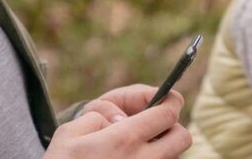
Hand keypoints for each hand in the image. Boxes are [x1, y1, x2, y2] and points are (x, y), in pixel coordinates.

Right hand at [44, 87, 190, 158]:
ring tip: (136, 147)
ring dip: (162, 148)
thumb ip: (98, 115)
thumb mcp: (69, 133)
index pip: (168, 113)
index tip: (166, 98)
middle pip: (182, 137)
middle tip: (152, 125)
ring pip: (173, 157)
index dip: (170, 100)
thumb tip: (119, 119)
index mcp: (124, 140)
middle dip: (172, 126)